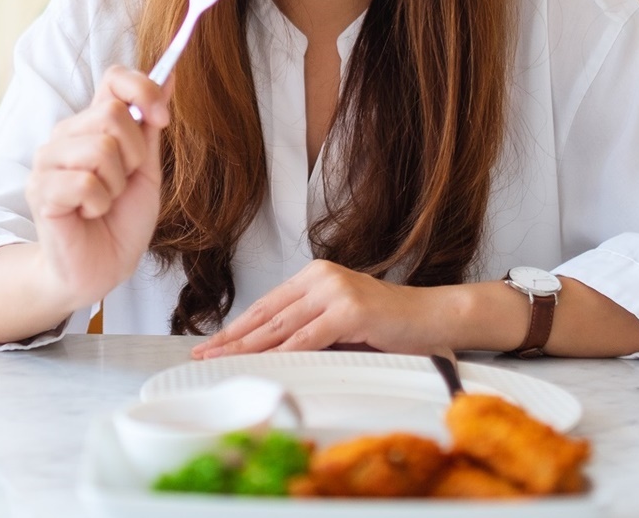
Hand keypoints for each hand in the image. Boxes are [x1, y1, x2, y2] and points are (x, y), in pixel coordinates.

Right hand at [25, 64, 170, 311]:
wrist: (101, 269)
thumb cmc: (121, 221)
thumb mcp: (146, 170)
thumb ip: (151, 126)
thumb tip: (170, 75)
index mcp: (92, 124)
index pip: (114, 79)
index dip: (143, 90)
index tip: (162, 119)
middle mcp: (65, 135)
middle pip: (112, 114)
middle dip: (134, 154)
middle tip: (123, 183)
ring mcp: (48, 161)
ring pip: (99, 148)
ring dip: (115, 184)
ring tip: (104, 201)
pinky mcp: (40, 190)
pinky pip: (85, 183)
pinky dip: (99, 205)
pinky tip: (89, 214)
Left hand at [189, 260, 457, 358]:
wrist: (433, 316)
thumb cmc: (389, 323)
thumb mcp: (340, 320)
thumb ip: (309, 327)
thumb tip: (269, 351)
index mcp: (314, 275)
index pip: (267, 304)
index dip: (237, 326)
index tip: (212, 342)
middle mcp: (321, 278)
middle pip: (268, 314)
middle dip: (234, 338)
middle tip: (206, 353)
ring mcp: (335, 291)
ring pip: (283, 326)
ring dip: (251, 347)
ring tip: (225, 360)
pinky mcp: (350, 310)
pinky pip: (309, 337)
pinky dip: (285, 353)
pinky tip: (266, 364)